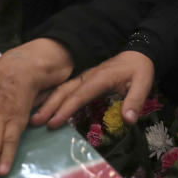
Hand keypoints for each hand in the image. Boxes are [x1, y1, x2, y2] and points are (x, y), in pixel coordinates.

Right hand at [30, 50, 154, 128]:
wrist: (137, 55)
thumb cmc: (139, 70)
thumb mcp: (143, 84)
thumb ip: (135, 101)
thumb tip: (128, 120)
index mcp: (100, 78)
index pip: (80, 95)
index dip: (66, 109)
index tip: (54, 122)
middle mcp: (87, 77)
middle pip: (65, 91)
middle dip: (49, 107)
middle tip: (34, 122)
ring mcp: (84, 78)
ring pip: (62, 90)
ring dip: (47, 103)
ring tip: (34, 119)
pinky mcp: (83, 81)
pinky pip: (65, 90)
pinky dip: (52, 99)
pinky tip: (44, 108)